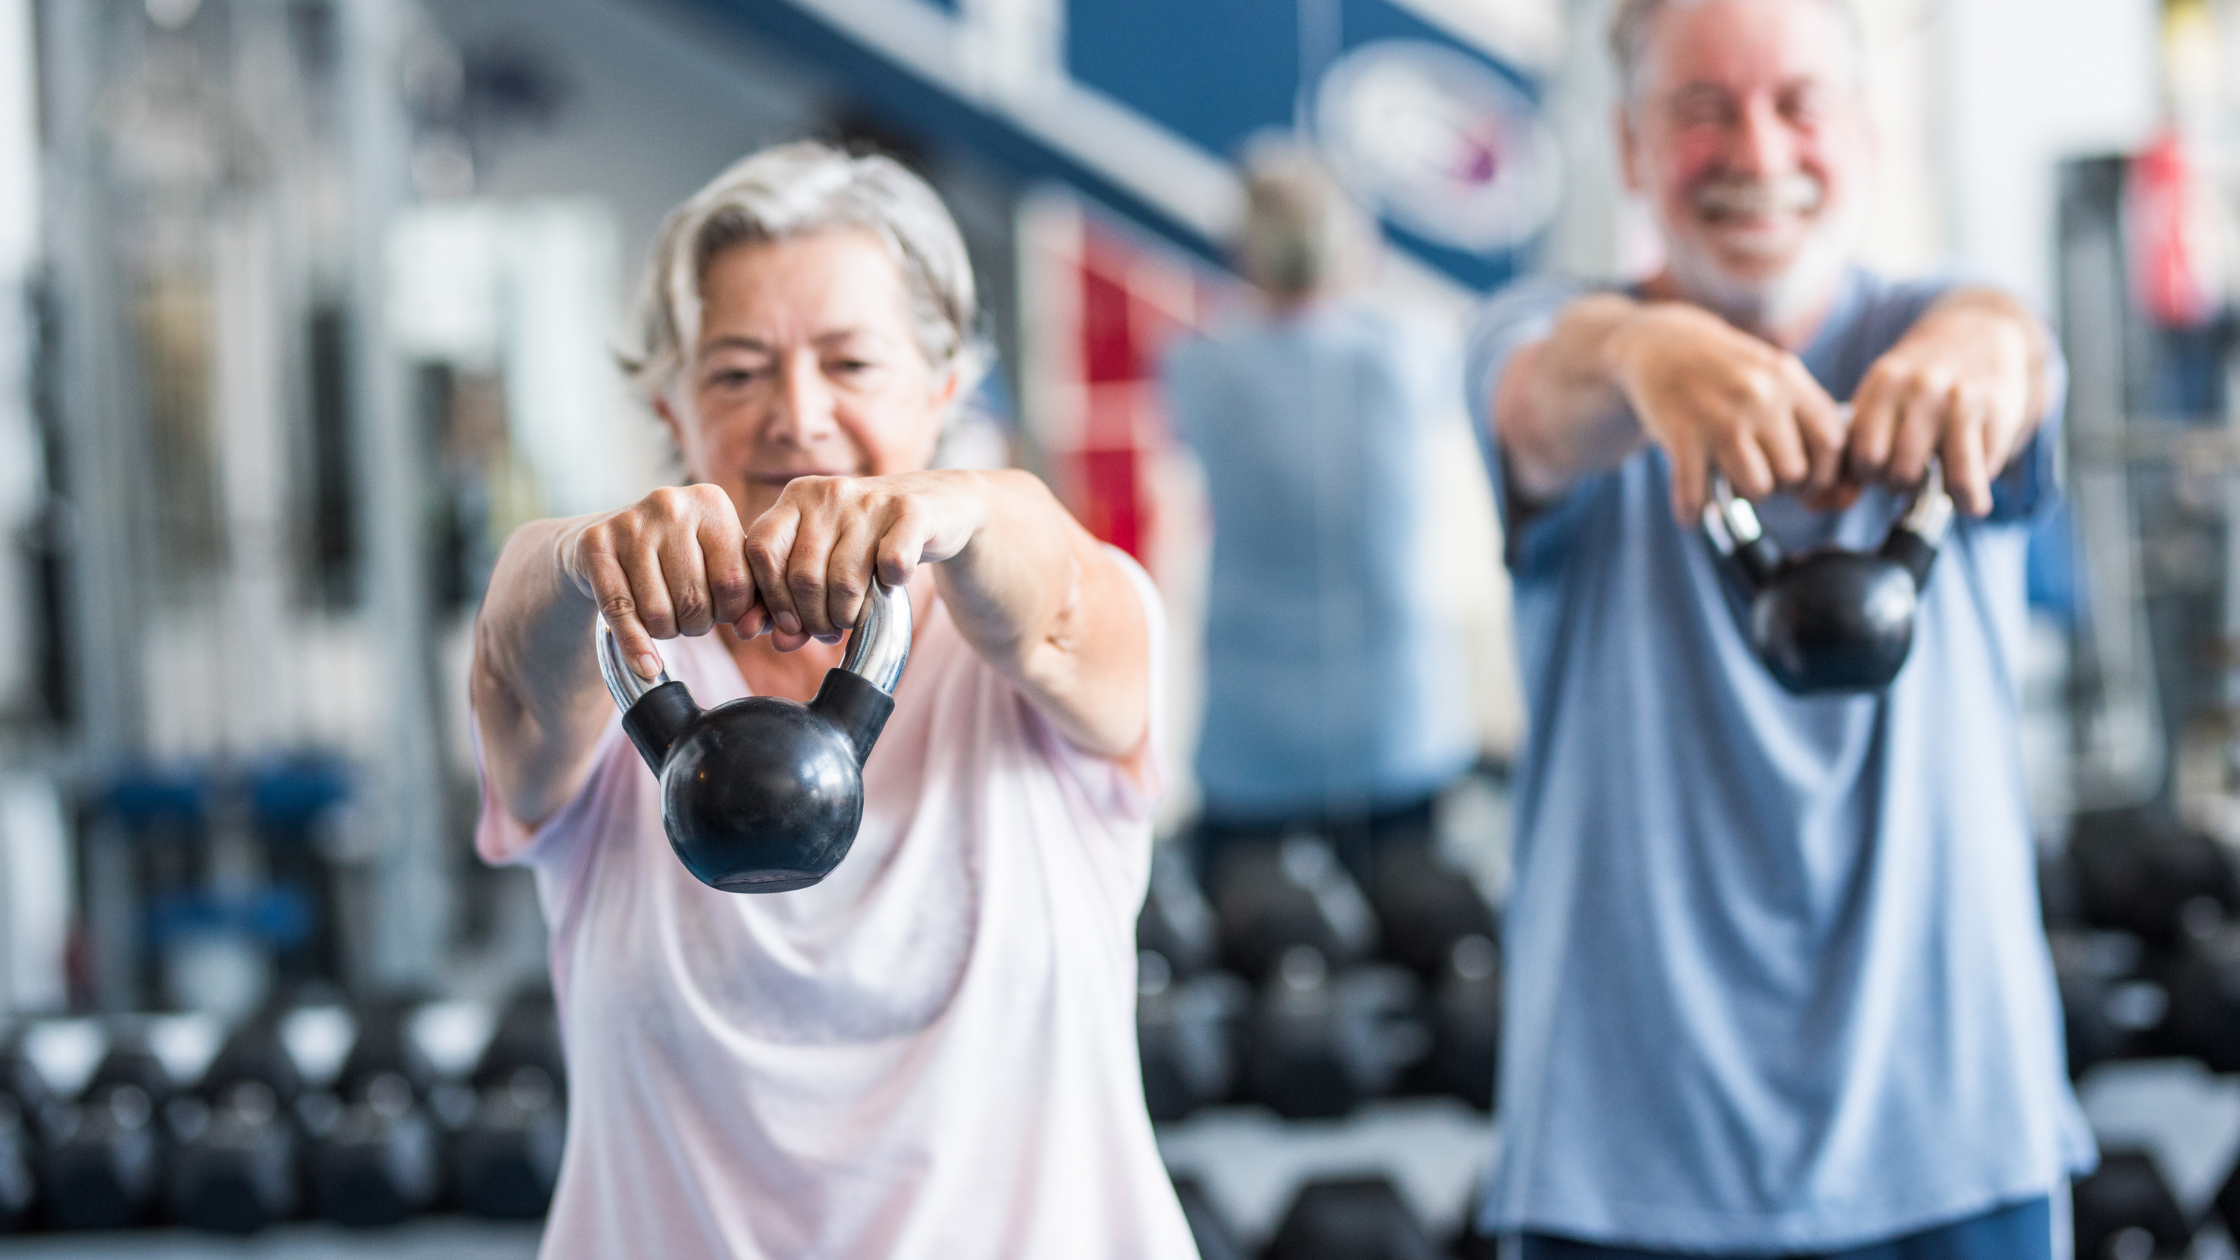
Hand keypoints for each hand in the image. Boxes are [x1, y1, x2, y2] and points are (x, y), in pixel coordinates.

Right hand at [560, 484, 757, 680]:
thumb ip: (748, 595)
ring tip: (666, 615)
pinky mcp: (595, 544)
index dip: (731, 612)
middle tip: (689, 616)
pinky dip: (636, 647)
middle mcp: (671, 505)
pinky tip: (647, 665)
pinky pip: (620, 612)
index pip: (735, 581)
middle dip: (697, 624)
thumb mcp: (716, 561)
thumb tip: (754, 629)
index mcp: (711, 503)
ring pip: (659, 612)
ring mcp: (630, 522)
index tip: (721, 612)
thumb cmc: (675, 557)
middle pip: (695, 599)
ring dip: (667, 631)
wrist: (606, 540)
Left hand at [741, 471, 987, 651]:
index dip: (772, 599)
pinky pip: (891, 564)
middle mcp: (829, 492)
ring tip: (854, 618)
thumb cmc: (868, 541)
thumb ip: (790, 599)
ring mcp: (871, 500)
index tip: (791, 625)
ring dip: (848, 615)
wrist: (937, 508)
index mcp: (796, 498)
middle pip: (803, 575)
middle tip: (829, 631)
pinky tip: (891, 585)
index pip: (761, 551)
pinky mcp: (911, 512)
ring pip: (844, 579)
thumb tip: (769, 639)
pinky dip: (890, 587)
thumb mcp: (823, 562)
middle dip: (814, 618)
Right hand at [1604, 302, 1846, 522]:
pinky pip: (1698, 495)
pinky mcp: (1681, 433)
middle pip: (1794, 472)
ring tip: (1730, 485)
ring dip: (1744, 496)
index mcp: (1788, 380)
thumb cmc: (1727, 374)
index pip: (1831, 442)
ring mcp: (1720, 416)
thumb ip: (1805, 422)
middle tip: (1761, 477)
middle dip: (1781, 486)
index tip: (1804, 480)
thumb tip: (1839, 496)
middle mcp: (1759, 396)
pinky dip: (1694, 513)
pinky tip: (1691, 513)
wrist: (1663, 344)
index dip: (1823, 472)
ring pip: (1757, 487)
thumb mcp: (1773, 379)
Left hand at [1844, 298, 2036, 516]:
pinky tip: (1969, 488)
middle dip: (1899, 484)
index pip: (1863, 454)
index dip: (1868, 474)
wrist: (1980, 332)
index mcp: (1884, 382)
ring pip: (1946, 480)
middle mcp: (1922, 388)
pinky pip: (1978, 476)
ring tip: (1940, 485)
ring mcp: (1963, 400)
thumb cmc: (1922, 381)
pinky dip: (1972, 494)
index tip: (1878, 470)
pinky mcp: (1999, 414)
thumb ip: (1860, 440)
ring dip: (1940, 493)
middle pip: (1897, 471)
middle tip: (1908, 473)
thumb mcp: (1884, 394)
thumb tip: (1841, 498)